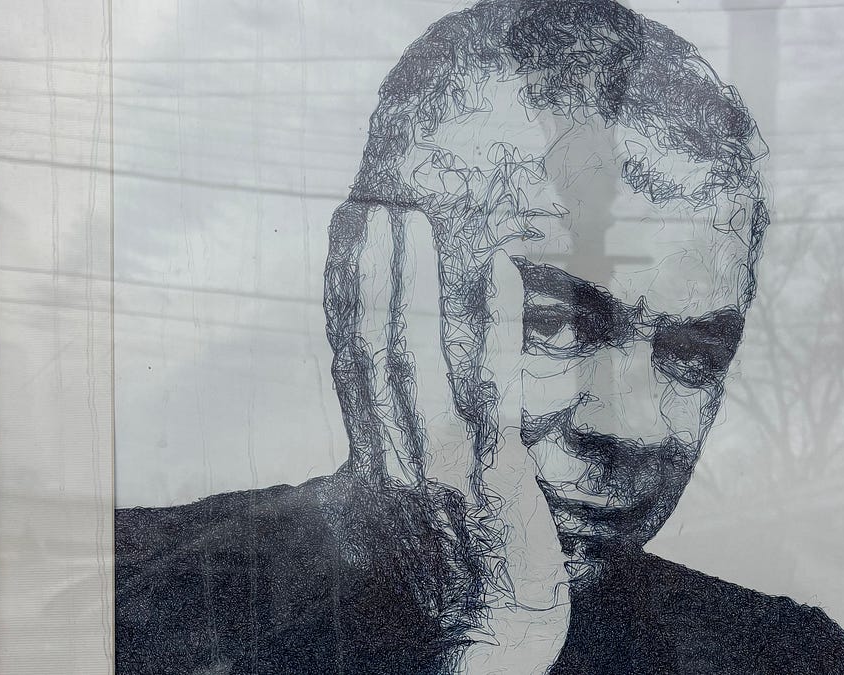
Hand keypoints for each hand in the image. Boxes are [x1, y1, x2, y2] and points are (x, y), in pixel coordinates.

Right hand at [355, 206, 569, 673]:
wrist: (487, 643)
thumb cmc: (457, 579)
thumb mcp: (408, 513)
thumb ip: (398, 459)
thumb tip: (396, 415)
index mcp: (374, 460)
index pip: (347, 362)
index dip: (342, 297)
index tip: (344, 239)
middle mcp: (392, 454)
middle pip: (368, 347)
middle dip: (368, 272)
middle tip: (377, 206)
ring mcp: (438, 462)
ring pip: (411, 357)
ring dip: (410, 284)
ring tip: (413, 222)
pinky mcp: (491, 473)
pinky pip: (489, 388)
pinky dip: (490, 328)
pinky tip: (501, 274)